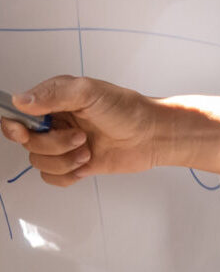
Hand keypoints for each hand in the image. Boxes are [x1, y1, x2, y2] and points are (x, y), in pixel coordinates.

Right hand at [2, 75, 166, 186]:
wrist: (153, 135)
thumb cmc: (128, 110)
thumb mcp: (90, 92)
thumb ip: (54, 93)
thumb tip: (20, 100)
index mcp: (54, 100)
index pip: (17, 113)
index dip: (14, 126)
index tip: (25, 131)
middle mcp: (56, 122)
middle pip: (27, 142)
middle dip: (53, 144)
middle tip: (80, 137)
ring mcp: (64, 144)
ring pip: (39, 162)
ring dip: (64, 160)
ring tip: (88, 150)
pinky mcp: (73, 164)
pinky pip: (52, 178)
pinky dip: (67, 175)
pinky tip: (86, 165)